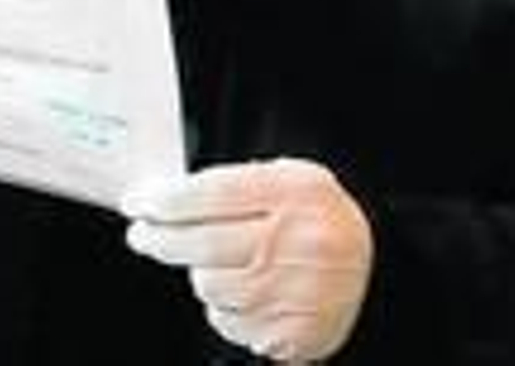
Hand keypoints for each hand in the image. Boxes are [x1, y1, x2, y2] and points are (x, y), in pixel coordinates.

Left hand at [123, 158, 373, 362]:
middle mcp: (300, 243)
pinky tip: (246, 293)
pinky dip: (225, 307)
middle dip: (158, 239)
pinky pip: (228, 321)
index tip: (136, 203)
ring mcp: (298, 293)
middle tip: (141, 234)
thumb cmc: (317, 221)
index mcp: (296, 193)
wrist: (378, 272)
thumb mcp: (288, 181)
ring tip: (220, 263)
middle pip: (201, 244)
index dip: (162, 201)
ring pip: (208, 284)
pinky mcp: (293, 334)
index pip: (209, 195)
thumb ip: (231, 184)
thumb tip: (161, 196)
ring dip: (201, 273)